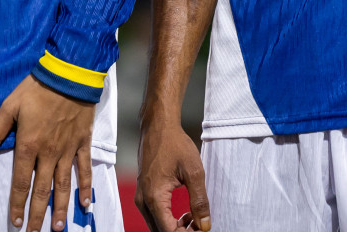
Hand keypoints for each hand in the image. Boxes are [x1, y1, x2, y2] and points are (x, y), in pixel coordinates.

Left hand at [0, 75, 93, 231]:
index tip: (15, 221)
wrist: (69, 75)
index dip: (16, 203)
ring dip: (59, 208)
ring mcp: (67, 150)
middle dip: (37, 215)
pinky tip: (84, 204)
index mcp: (28, 145)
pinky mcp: (82, 143)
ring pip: (63, 186)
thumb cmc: (36, 89)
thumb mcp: (9, 106)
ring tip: (56, 228)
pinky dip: (84, 188)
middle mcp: (48, 153)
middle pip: (42, 191)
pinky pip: (84, 170)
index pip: (20, 182)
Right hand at [136, 112, 209, 231]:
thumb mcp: (193, 172)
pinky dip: (169, 220)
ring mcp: (141, 196)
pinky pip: (154, 215)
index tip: (203, 229)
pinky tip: (185, 213)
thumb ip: (199, 201)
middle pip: (161, 231)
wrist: (158, 125)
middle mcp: (143, 200)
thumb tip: (205, 225)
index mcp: (154, 196)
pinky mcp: (143, 192)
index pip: (169, 231)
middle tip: (201, 225)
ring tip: (195, 218)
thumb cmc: (175, 144)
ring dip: (176, 228)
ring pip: (157, 225)